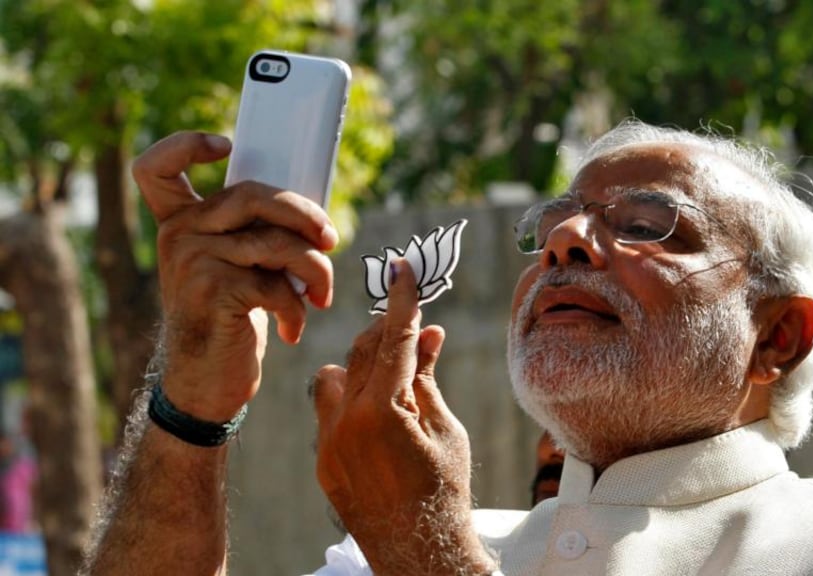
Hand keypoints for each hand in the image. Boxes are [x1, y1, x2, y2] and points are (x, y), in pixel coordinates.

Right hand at [134, 131, 337, 421]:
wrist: (206, 384)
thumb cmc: (231, 321)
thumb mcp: (237, 268)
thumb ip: (254, 232)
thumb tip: (315, 213)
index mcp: (180, 223)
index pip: (158, 167)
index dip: (186, 144)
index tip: (226, 145)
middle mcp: (178, 235)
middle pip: (254, 195)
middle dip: (305, 214)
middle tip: (331, 239)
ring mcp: (192, 260)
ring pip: (277, 242)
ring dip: (315, 270)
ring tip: (322, 296)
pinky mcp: (213, 290)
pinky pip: (277, 283)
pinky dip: (297, 307)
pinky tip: (293, 327)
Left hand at [312, 259, 495, 575]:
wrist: (419, 553)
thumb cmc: (444, 491)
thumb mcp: (444, 428)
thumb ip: (426, 378)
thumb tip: (428, 334)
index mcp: (383, 409)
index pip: (394, 339)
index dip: (402, 301)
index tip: (403, 269)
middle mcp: (346, 421)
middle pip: (363, 351)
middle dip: (388, 332)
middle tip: (413, 324)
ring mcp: (328, 443)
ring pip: (334, 377)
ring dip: (361, 367)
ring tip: (393, 380)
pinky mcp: (322, 462)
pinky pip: (328, 413)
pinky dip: (351, 401)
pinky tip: (379, 416)